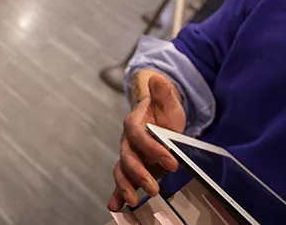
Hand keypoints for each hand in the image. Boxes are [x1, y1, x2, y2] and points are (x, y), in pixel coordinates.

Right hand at [108, 74, 185, 210]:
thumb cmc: (162, 110)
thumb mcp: (167, 100)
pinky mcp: (133, 167)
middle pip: (128, 157)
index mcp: (134, 123)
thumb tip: (158, 79)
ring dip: (125, 186)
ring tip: (134, 201)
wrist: (157, 117)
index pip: (139, 136)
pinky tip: (115, 206)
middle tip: (155, 187)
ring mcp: (129, 155)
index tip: (171, 161)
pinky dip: (117, 194)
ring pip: (122, 170)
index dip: (152, 148)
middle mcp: (128, 141)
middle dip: (139, 173)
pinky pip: (122, 180)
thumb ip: (162, 92)